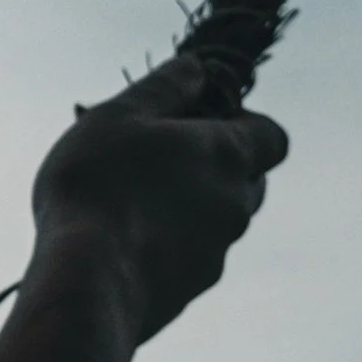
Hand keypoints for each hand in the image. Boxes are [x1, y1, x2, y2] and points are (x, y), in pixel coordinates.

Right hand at [28, 48, 287, 348]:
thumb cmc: (100, 187)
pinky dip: (166, 244)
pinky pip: (187, 257)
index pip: (274, 136)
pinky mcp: (188, 293)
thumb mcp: (121, 115)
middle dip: (214, 164)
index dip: (245, 121)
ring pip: (215, 221)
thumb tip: (196, 68)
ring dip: (187, 206)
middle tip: (158, 156)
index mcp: (229, 156)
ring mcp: (215, 255)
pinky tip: (118, 242)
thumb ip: (165, 86)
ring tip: (128, 200)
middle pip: (248, 180)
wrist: (87, 287)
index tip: (199, 118)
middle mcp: (235, 206)